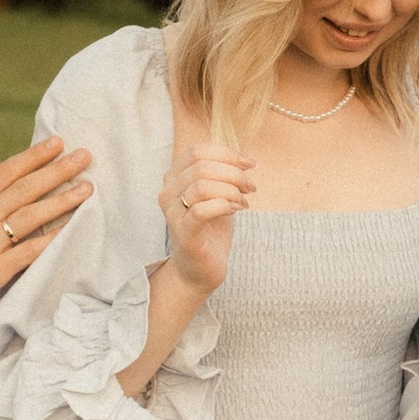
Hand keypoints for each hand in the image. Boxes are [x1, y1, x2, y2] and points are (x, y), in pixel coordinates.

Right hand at [0, 139, 91, 325]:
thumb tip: (4, 199)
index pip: (5, 172)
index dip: (33, 155)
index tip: (56, 142)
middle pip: (24, 188)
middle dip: (57, 170)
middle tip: (84, 156)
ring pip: (31, 215)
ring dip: (62, 200)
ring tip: (87, 188)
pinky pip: (29, 251)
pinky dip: (51, 238)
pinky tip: (71, 228)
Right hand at [156, 145, 256, 299]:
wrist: (201, 268)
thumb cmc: (210, 229)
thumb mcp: (218, 194)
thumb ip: (224, 175)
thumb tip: (245, 161)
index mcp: (174, 177)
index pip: (197, 150)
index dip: (227, 153)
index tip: (250, 164)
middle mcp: (168, 192)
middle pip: (201, 166)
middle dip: (234, 173)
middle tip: (250, 187)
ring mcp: (172, 213)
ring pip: (202, 185)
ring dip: (232, 190)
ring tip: (244, 201)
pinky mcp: (183, 233)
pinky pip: (202, 210)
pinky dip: (225, 205)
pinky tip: (237, 210)